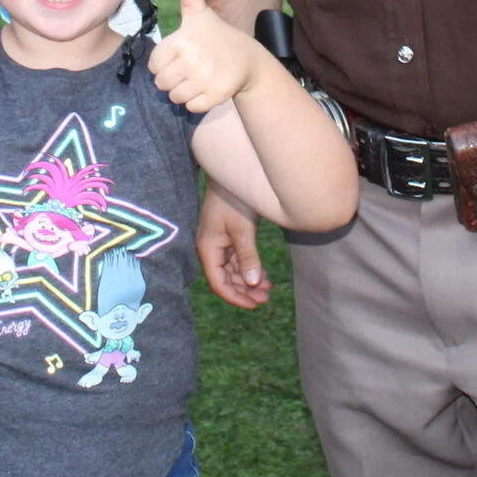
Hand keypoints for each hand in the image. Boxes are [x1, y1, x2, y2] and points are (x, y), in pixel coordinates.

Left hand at [148, 0, 260, 112]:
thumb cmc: (216, 35)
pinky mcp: (216, 95)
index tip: (179, 56)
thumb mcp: (199, 11)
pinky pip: (191, 108)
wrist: (248, 59)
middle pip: (161, 84)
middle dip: (172, 79)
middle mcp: (192, 59)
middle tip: (188, 70)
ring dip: (183, 92)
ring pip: (175, 97)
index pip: (153, 65)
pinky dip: (196, 103)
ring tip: (197, 79)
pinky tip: (206, 88)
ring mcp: (205, 78)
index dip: (163, 63)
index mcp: (182, 39)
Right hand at [195, 185, 269, 309]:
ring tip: (269, 290)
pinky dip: (250, 268)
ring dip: (249, 281)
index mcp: (208, 249)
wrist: (233, 172)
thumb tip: (253, 283)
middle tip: (266, 299)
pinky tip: (264, 275)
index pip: (219, 283)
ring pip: (233, 271)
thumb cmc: (233, 199)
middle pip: (226, 280)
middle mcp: (211, 249)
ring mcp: (219, 243)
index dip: (236, 297)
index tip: (254, 304)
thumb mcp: (242, 229)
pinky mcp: (228, 236)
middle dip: (245, 291)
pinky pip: (237, 259)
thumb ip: (247, 257)